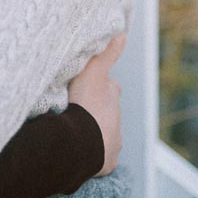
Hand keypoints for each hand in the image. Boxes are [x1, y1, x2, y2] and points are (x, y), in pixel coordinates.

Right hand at [67, 34, 125, 175]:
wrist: (82, 142)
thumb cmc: (87, 106)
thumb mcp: (93, 73)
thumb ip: (106, 54)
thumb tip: (123, 34)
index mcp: (112, 99)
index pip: (110, 88)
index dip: (101, 86)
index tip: (90, 86)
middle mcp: (117, 122)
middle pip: (107, 113)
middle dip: (96, 112)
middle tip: (78, 110)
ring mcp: (113, 144)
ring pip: (104, 136)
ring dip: (93, 133)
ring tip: (75, 132)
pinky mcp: (106, 163)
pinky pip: (99, 157)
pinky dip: (92, 155)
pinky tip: (78, 151)